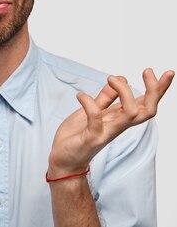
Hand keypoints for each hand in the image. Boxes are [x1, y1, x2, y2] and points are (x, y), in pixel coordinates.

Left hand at [48, 68, 173, 177]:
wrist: (64, 160)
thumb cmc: (77, 136)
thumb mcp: (92, 111)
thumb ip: (105, 98)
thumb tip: (120, 78)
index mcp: (120, 119)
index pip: (146, 104)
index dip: (158, 90)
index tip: (166, 72)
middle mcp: (118, 126)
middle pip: (148, 110)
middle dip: (154, 90)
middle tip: (147, 71)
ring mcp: (107, 132)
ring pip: (131, 114)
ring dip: (125, 93)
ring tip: (111, 78)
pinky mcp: (92, 137)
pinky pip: (96, 118)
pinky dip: (89, 103)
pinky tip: (80, 96)